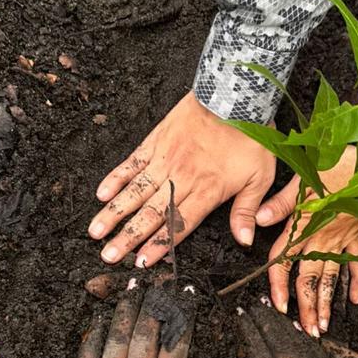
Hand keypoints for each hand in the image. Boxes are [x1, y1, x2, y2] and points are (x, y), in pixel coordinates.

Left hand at [56, 282, 221, 357]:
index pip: (176, 344)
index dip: (183, 316)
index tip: (187, 294)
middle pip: (145, 334)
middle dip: (153, 304)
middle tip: (157, 281)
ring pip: (116, 340)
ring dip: (124, 312)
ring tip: (129, 290)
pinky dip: (91, 340)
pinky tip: (96, 323)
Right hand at [89, 92, 275, 266]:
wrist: (233, 94)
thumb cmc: (250, 135)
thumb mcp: (261, 176)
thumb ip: (247, 210)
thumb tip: (244, 240)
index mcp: (206, 191)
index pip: (178, 225)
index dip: (158, 246)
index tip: (141, 262)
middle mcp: (181, 178)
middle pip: (150, 214)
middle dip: (127, 237)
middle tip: (107, 255)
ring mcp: (165, 160)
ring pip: (135, 192)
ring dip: (114, 213)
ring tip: (96, 231)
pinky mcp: (156, 142)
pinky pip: (132, 163)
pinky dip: (115, 178)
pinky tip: (101, 194)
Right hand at [219, 302, 357, 357]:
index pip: (259, 357)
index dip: (249, 334)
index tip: (240, 316)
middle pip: (278, 343)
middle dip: (265, 321)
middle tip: (254, 303)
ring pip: (299, 345)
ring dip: (285, 325)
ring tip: (273, 310)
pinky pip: (320, 355)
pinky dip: (308, 341)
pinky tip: (301, 334)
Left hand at [257, 145, 357, 336]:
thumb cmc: (338, 166)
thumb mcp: (303, 180)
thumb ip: (281, 204)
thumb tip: (258, 220)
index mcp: (306, 226)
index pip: (286, 260)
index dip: (279, 285)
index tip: (279, 306)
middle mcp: (323, 237)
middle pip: (310, 278)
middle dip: (308, 307)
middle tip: (307, 331)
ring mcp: (342, 238)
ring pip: (332, 276)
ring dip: (329, 302)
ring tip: (324, 325)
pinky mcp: (357, 232)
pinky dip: (357, 280)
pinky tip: (356, 299)